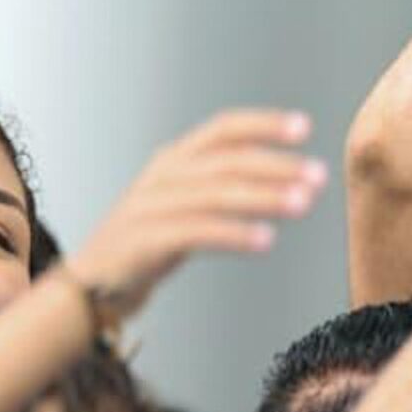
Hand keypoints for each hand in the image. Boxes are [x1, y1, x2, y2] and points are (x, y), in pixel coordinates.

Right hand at [65, 110, 323, 323]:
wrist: (92, 286)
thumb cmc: (148, 244)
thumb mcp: (186, 204)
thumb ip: (223, 184)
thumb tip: (286, 176)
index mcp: (174, 160)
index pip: (223, 129)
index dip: (263, 124)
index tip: (305, 128)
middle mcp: (162, 176)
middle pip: (227, 161)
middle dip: (277, 165)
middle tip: (319, 175)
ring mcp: (149, 206)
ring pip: (216, 194)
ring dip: (264, 197)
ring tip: (303, 204)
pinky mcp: (143, 240)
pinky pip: (196, 232)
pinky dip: (234, 233)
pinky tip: (266, 240)